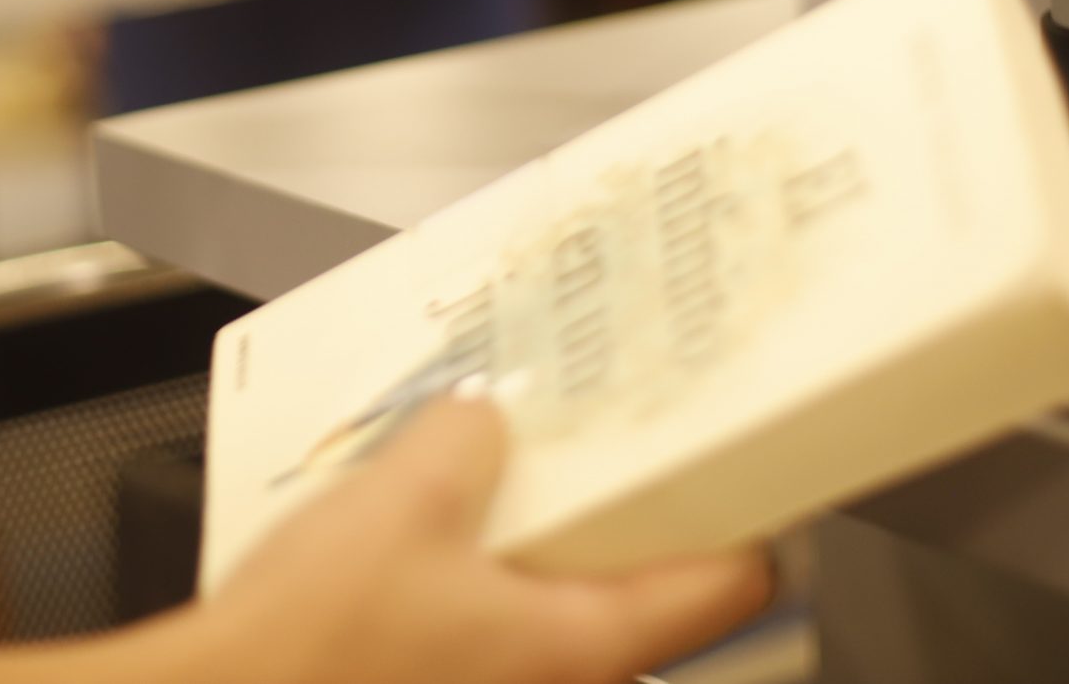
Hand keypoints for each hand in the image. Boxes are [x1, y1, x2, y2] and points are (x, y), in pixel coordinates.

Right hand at [181, 399, 772, 683]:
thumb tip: (482, 419)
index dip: (750, 512)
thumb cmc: (314, 650)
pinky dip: (480, 574)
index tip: (753, 462)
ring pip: (559, 607)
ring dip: (539, 542)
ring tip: (501, 473)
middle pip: (642, 590)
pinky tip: (428, 528)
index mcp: (581, 643)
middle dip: (622, 510)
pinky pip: (490, 625)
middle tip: (606, 445)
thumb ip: (463, 440)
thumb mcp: (403, 497)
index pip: (729, 585)